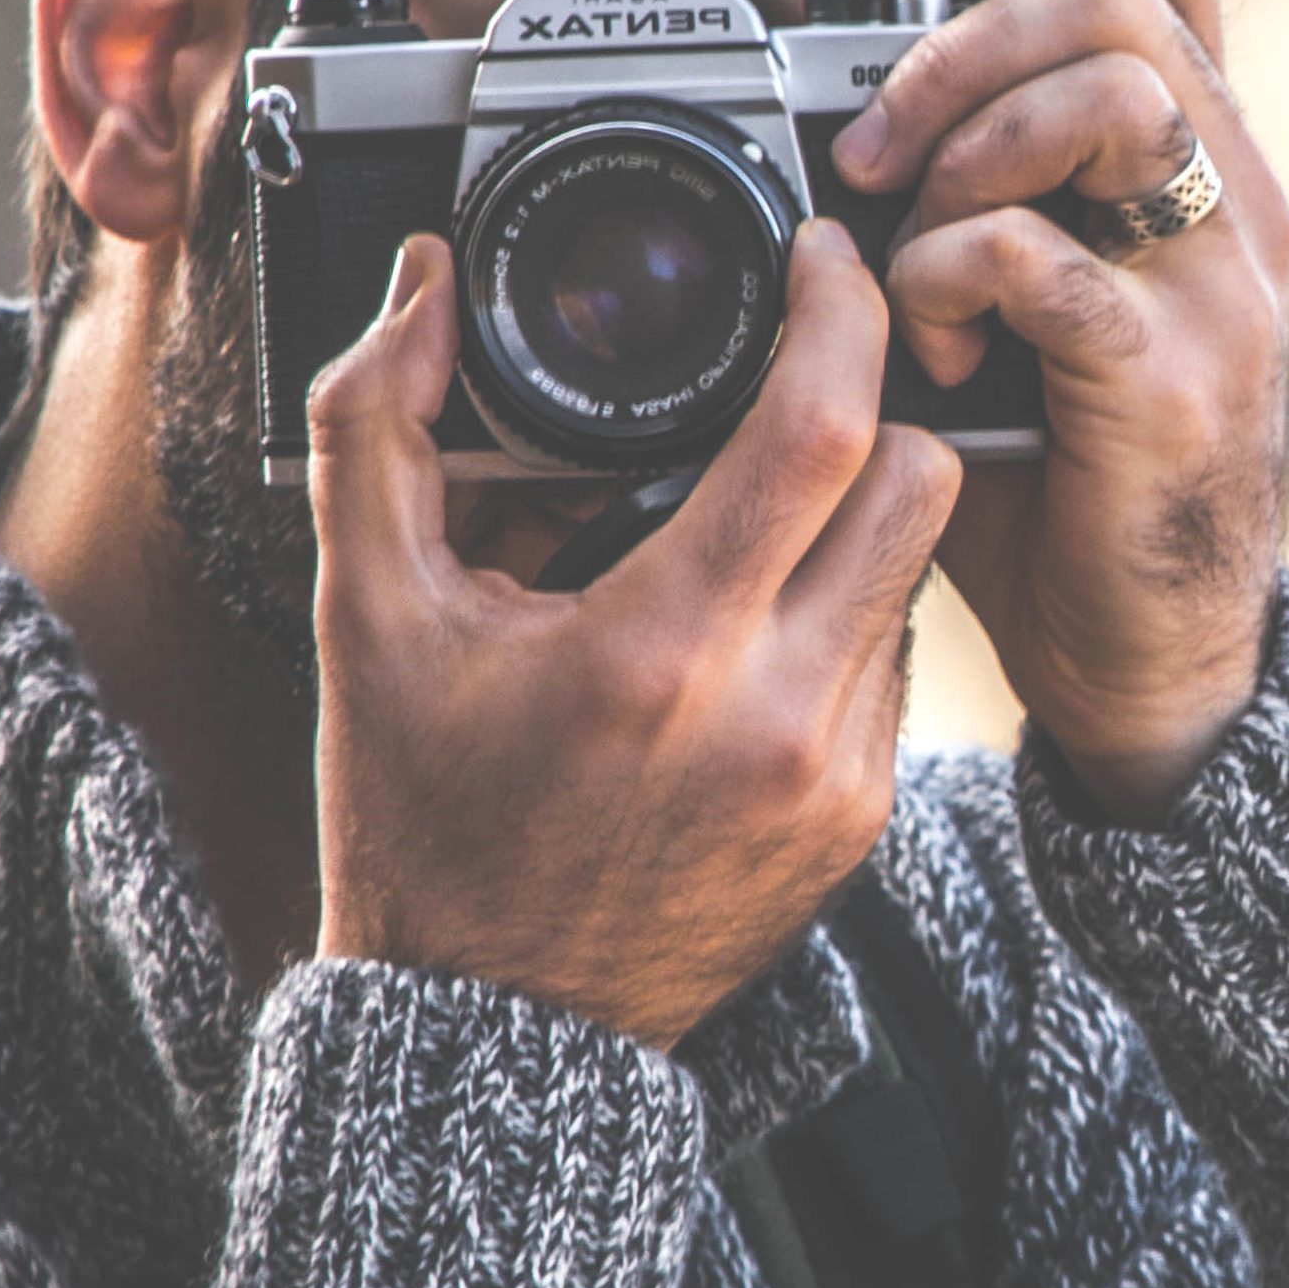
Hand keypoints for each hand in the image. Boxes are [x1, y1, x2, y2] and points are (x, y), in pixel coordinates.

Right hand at [309, 221, 960, 1044]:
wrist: (490, 1025)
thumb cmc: (420, 823)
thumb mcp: (369, 619)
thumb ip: (377, 430)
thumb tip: (419, 288)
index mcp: (662, 650)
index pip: (823, 430)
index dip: (842, 314)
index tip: (823, 262)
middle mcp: (777, 715)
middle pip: (919, 483)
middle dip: (870, 410)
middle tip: (795, 382)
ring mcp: (837, 777)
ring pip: (913, 570)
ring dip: (852, 519)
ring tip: (742, 525)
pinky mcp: (863, 822)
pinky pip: (894, 664)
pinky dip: (838, 620)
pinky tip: (744, 636)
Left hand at [825, 0, 1288, 820]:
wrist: (1149, 659)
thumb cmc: (1061, 472)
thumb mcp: (1013, 295)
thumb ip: (961, 192)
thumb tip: (811, 113)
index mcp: (1201, 152)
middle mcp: (1234, 196)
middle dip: (957, 38)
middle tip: (868, 147)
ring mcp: (1220, 286)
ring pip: (1112, 94)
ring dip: (963, 150)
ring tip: (903, 244)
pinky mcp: (1174, 382)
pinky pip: (1048, 263)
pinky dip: (952, 278)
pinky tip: (931, 347)